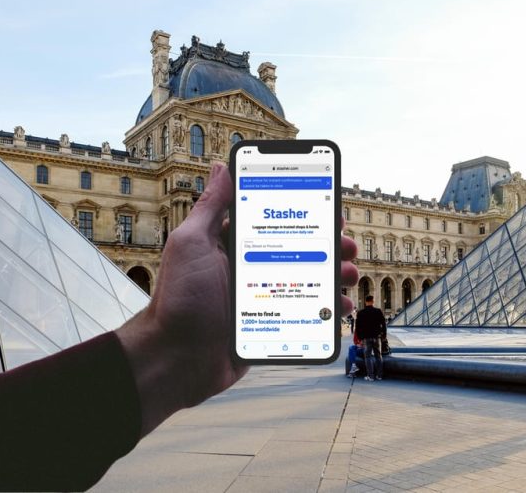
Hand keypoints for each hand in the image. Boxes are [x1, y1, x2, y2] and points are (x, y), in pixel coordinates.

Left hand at [117, 163, 358, 435]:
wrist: (177, 359)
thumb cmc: (180, 299)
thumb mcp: (192, 244)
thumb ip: (211, 207)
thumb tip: (221, 167)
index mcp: (233, 245)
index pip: (274, 220)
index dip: (302, 212)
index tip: (327, 205)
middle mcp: (250, 267)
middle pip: (298, 249)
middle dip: (327, 243)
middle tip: (345, 241)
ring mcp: (263, 296)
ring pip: (307, 280)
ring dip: (333, 273)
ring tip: (348, 272)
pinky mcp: (271, 324)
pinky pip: (305, 312)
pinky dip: (326, 308)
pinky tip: (341, 305)